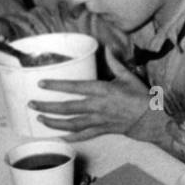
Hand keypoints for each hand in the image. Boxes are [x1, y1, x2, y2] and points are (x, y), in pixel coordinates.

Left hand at [30, 50, 150, 139]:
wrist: (151, 118)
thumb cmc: (141, 96)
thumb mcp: (128, 76)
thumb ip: (115, 62)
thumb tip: (107, 47)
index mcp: (103, 90)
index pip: (75, 87)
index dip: (57, 86)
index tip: (42, 84)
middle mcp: (98, 107)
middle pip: (68, 108)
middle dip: (48, 106)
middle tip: (32, 104)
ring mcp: (99, 121)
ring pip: (72, 123)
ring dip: (54, 122)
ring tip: (39, 119)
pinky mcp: (103, 130)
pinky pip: (84, 135)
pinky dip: (71, 137)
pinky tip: (60, 137)